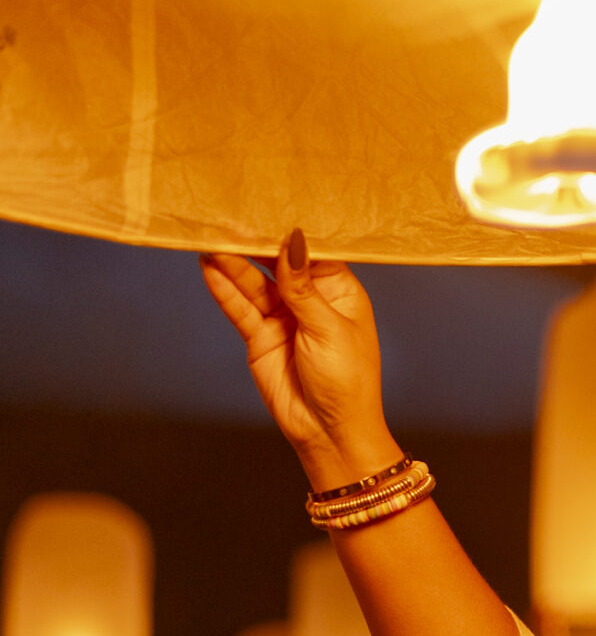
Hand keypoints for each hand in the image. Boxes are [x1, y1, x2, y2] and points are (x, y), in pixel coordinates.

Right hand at [199, 234, 401, 490]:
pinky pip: (239, 307)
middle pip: (276, 262)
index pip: (312, 251)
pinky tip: (208, 267)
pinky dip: (223, 288)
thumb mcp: (327, 328)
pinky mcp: (259, 337)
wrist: (329, 432)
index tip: (267, 203)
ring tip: (209, 237)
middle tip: (228, 215)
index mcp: (340, 291)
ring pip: (253, 282)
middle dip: (254, 242)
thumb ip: (302, 286)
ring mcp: (282, 317)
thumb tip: (290, 240)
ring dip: (232, 262)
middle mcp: (309, 299)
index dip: (289, 230)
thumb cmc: (347, 381)